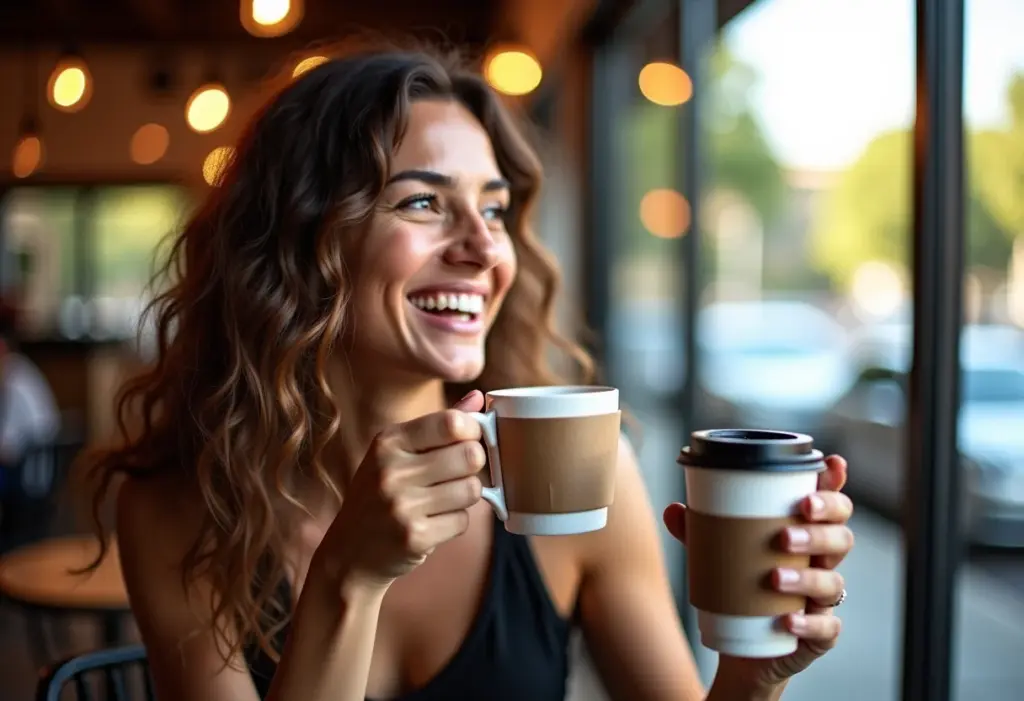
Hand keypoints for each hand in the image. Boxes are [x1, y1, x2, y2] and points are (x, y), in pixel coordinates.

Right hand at [313, 391, 486, 591]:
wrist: (348, 554)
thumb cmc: (380, 496)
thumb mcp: (397, 453)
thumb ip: (438, 425)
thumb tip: (479, 398)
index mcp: (388, 442)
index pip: (450, 422)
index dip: (472, 431)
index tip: (469, 440)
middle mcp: (391, 471)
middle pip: (470, 455)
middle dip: (473, 465)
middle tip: (458, 473)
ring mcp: (402, 506)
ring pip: (472, 489)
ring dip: (465, 496)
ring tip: (443, 500)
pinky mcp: (414, 537)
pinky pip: (463, 521)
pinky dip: (455, 522)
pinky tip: (433, 522)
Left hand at [664, 455, 854, 692]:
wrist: (745, 651)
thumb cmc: (740, 589)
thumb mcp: (720, 556)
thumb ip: (700, 532)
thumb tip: (673, 509)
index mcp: (805, 535)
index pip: (831, 504)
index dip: (835, 483)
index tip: (833, 463)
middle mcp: (823, 563)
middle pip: (841, 536)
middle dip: (819, 528)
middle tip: (788, 527)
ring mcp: (824, 600)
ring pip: (832, 581)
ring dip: (807, 576)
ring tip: (774, 576)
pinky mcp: (821, 634)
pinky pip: (826, 628)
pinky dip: (809, 623)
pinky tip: (789, 620)